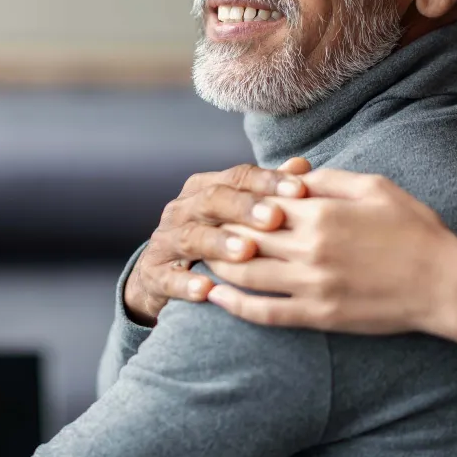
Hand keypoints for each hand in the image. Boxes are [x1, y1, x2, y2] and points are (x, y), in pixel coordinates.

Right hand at [124, 158, 311, 325]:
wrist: (162, 277)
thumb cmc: (214, 239)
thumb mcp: (237, 215)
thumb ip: (268, 192)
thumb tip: (302, 165)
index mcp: (204, 188)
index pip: (238, 177)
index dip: (268, 181)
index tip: (300, 189)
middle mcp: (182, 210)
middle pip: (212, 200)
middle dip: (245, 208)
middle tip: (275, 218)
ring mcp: (165, 242)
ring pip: (191, 237)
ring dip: (218, 243)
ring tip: (246, 251)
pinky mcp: (154, 275)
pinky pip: (168, 278)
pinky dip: (186, 284)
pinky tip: (206, 291)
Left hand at [206, 169, 456, 335]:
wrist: (445, 284)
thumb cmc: (414, 229)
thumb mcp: (375, 187)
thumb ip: (329, 178)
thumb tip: (292, 173)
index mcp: (322, 211)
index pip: (258, 203)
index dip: (232, 202)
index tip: (216, 200)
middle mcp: (310, 247)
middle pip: (243, 237)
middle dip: (217, 232)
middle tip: (199, 229)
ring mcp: (313, 284)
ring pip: (245, 275)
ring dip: (217, 266)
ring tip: (201, 259)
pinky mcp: (319, 314)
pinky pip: (265, 313)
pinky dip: (234, 307)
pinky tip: (215, 298)